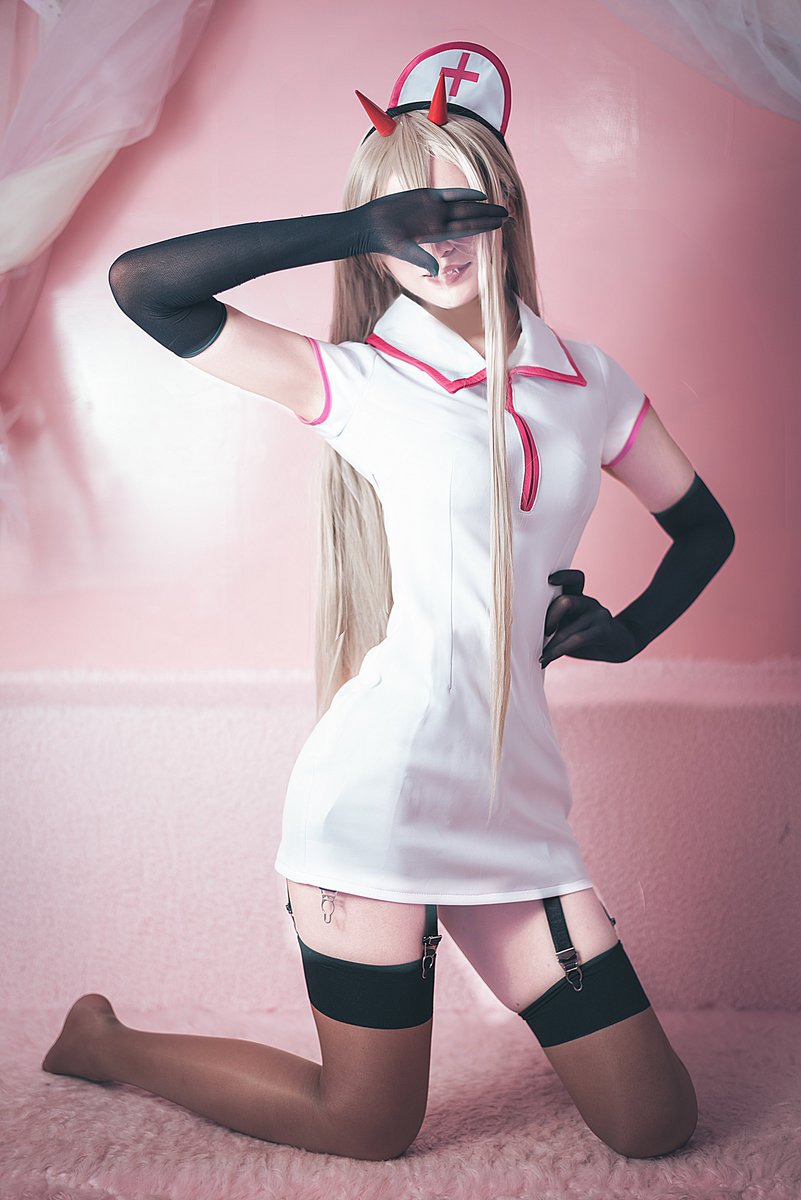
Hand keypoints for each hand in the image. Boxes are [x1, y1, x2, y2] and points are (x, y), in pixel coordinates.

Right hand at [360, 188, 508, 275]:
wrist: (372, 224)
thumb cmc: (385, 239)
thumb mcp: (403, 250)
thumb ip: (421, 258)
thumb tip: (436, 270)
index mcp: (437, 234)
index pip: (466, 228)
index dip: (484, 226)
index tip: (500, 225)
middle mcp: (439, 220)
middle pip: (470, 216)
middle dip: (488, 215)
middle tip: (508, 214)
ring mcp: (434, 208)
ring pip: (463, 205)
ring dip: (481, 205)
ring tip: (498, 204)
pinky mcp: (425, 196)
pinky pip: (449, 193)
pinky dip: (464, 193)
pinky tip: (480, 193)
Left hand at [539, 569, 637, 667]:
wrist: (618, 646)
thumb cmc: (588, 637)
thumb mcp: (569, 627)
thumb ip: (555, 624)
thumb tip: (526, 634)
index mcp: (577, 597)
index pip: (574, 579)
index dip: (563, 576)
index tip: (548, 580)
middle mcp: (587, 602)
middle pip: (566, 601)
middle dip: (549, 618)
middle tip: (541, 634)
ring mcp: (598, 614)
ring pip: (570, 626)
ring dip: (552, 641)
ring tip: (541, 654)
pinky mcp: (603, 629)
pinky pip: (577, 638)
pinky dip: (558, 650)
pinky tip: (546, 659)